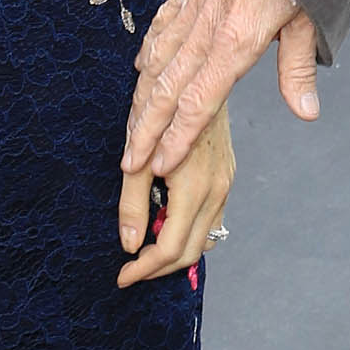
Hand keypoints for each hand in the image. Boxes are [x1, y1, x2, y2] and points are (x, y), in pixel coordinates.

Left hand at [117, 102, 233, 283]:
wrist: (197, 73)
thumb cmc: (160, 110)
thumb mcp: (135, 158)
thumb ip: (132, 204)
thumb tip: (129, 243)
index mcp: (194, 187)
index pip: (171, 249)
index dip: (144, 269)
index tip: (122, 276)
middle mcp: (217, 190)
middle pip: (191, 252)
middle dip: (158, 268)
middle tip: (130, 270)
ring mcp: (226, 183)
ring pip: (205, 238)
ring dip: (174, 251)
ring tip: (144, 248)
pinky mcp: (227, 176)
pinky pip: (212, 219)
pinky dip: (188, 232)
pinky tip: (165, 223)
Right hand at [124, 0, 319, 185]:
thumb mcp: (309, 22)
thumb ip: (297, 70)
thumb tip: (307, 113)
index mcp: (236, 41)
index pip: (199, 102)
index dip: (178, 137)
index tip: (160, 166)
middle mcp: (206, 28)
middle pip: (167, 90)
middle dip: (145, 131)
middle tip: (130, 164)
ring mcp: (193, 6)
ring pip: (155, 62)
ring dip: (140, 100)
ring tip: (129, 131)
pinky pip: (161, 26)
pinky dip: (148, 52)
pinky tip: (140, 72)